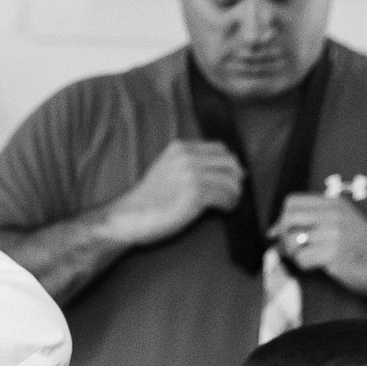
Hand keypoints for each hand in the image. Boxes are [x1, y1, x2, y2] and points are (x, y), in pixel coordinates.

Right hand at [104, 140, 242, 247]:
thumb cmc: (149, 199)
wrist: (130, 216)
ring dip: (234, 194)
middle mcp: (186, 158)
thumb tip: (224, 168)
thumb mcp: (167, 169)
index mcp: (179, 148)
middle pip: (229, 162)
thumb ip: (189, 162)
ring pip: (230, 180)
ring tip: (230, 203)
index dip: (230, 163)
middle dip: (236, 178)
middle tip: (235, 192)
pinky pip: (224, 196)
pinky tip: (224, 210)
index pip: (220, 148)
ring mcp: (190, 175)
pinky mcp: (195, 194)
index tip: (233, 176)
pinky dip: (229, 204)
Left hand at [270, 193, 366, 297]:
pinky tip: (318, 266)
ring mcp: (334, 233)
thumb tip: (272, 231)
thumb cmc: (359, 247)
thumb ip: (309, 222)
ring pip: (292, 241)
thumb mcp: (338, 224)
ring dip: (294, 253)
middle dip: (283, 236)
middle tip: (291, 249)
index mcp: (334, 204)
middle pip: (288, 219)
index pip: (292, 201)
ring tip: (308, 258)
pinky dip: (304, 265)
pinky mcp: (334, 253)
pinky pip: (302, 258)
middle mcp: (333, 215)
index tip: (282, 233)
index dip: (282, 219)